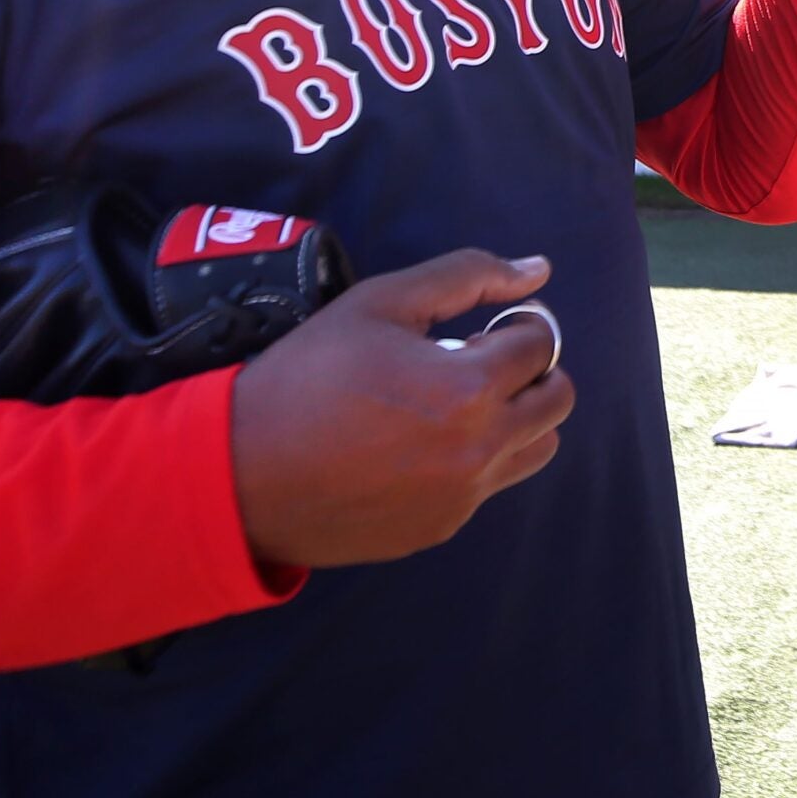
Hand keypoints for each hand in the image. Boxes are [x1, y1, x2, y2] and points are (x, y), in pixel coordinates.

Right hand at [229, 249, 573, 568]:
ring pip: (536, 449)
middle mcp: (479, 450)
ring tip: (458, 403)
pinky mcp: (439, 528)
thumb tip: (538, 269)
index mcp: (468, 388)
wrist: (240, 472)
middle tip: (479, 361)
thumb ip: (468, 275)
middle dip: (530, 372)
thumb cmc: (308, 375)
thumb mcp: (381, 302)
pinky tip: (418, 444)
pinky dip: (475, 460)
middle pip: (556, 401)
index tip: (483, 328)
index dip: (516, 325)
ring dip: (516, 418)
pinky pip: (488, 487)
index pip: (541, 344)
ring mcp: (462, 498)